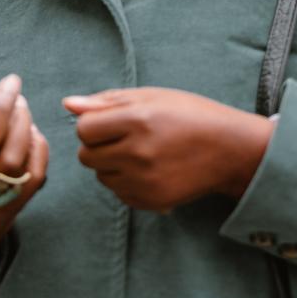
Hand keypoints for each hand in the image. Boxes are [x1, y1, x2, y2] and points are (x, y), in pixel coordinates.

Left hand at [63, 88, 273, 212]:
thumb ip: (107, 101)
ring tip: (141, 153)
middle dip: (99, 146)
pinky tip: (150, 170)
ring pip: (101, 176)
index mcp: (137, 119)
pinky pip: (119, 193)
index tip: (112, 122)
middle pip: (86, 156)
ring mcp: (144, 180)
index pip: (84, 129)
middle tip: (126, 138)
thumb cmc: (189, 114)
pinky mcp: (151, 200)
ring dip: (112, 165)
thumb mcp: (152, 96)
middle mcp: (138, 152)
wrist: (229, 149)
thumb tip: (67, 104)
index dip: (94, 124)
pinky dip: (127, 183)